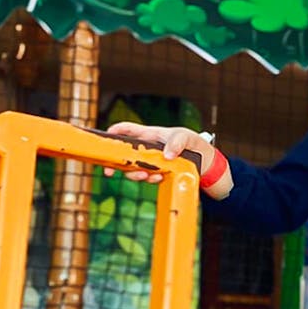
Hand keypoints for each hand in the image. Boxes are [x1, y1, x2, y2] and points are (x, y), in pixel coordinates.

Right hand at [103, 123, 226, 193]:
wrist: (204, 162)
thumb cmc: (192, 142)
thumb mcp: (186, 137)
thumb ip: (176, 142)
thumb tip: (166, 156)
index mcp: (148, 134)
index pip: (126, 130)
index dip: (113, 133)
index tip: (104, 141)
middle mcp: (145, 148)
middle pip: (123, 154)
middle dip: (115, 162)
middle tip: (111, 171)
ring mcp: (149, 161)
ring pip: (133, 168)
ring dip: (134, 174)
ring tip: (146, 176)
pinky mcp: (155, 172)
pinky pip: (146, 177)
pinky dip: (150, 179)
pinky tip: (159, 178)